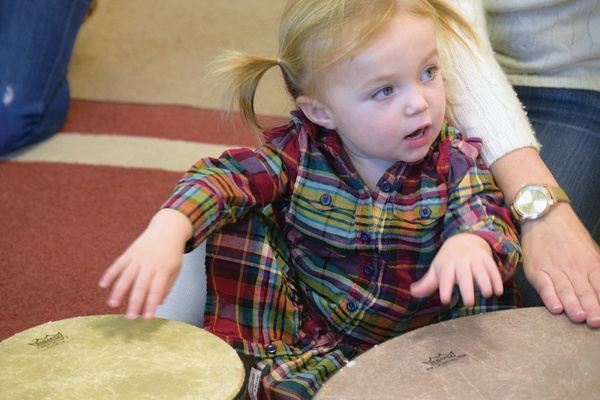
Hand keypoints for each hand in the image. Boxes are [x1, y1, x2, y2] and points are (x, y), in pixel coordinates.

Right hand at [98, 209, 191, 319]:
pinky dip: (109, 274)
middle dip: (134, 302)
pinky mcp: (129, 253)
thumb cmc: (172, 253)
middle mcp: (150, 264)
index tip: (147, 318)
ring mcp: (138, 258)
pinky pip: (117, 264)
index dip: (151, 304)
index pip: (157, 290)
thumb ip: (167, 286)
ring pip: (126, 275)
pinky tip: (102, 285)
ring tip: (112, 304)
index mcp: (163, 269)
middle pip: (140, 285)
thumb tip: (158, 303)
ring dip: (118, 290)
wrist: (167, 229)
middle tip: (130, 318)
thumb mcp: (176, 269)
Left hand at [410, 233, 503, 306]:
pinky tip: (498, 291)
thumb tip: (413, 292)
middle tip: (469, 303)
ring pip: (481, 271)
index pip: (445, 277)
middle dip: (467, 288)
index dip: (444, 288)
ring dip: (485, 282)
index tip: (444, 300)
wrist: (463, 239)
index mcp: (447, 265)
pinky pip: (492, 268)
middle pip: (464, 275)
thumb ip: (427, 283)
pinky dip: (497, 279)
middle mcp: (461, 262)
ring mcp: (475, 260)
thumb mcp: (436, 270)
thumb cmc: (448, 261)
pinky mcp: (486, 259)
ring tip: (487, 295)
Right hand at [520, 204, 599, 327]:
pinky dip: (550, 297)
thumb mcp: (591, 250)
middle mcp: (575, 268)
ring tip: (579, 317)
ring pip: (566, 291)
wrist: (544, 216)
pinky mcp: (537, 270)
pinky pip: (545, 286)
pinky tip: (555, 307)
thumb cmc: (569, 234)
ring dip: (573, 306)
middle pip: (586, 292)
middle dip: (592, 309)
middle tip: (595, 321)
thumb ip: (597, 271)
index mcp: (592, 263)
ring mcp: (555, 269)